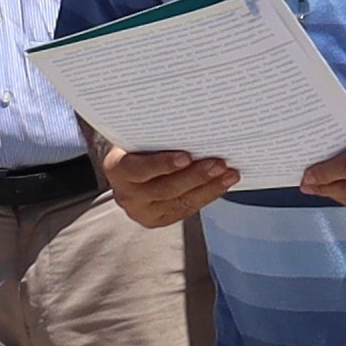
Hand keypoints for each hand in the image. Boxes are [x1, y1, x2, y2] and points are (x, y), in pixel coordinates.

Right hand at [102, 146, 237, 229]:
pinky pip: (185, 209)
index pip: (139, 168)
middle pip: (164, 189)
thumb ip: (157, 137)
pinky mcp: (157, 220)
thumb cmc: (138, 145)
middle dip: (195, 176)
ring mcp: (141, 211)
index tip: (186, 157)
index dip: (162, 164)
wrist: (130, 167)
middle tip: (218, 164)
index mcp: (116, 168)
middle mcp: (126, 194)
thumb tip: (193, 126)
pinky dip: (207, 195)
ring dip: (208, 187)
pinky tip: (222, 184)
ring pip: (179, 202)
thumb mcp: (139, 137)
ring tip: (228, 174)